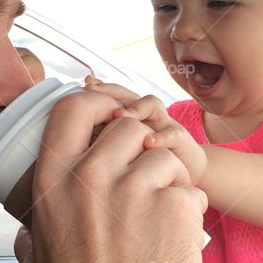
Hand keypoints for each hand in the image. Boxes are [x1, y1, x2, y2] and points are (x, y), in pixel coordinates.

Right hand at [15, 85, 206, 262]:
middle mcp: (88, 179)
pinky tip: (176, 239)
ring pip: (165, 154)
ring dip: (171, 178)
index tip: (115, 111)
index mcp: (51, 183)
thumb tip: (28, 223)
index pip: (73, 107)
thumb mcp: (36, 261)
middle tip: (150, 178)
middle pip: (129, 125)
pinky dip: (190, 209)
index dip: (101, 100)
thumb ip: (33, 230)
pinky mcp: (172, 208)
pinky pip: (190, 187)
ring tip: (163, 216)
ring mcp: (132, 192)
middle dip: (145, 146)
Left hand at [84, 76, 207, 185]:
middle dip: (112, 92)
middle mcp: (146, 117)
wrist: (188, 177)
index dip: (100, 89)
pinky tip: (148, 143)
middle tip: (95, 93)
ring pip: (151, 105)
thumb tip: (73, 138)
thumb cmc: (149, 168)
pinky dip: (161, 137)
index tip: (85, 85)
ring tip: (119, 115)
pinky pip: (174, 134)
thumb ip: (102, 142)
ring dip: (134, 108)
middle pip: (129, 94)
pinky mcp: (182, 143)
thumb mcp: (122, 156)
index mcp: (130, 119)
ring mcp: (164, 126)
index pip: (113, 95)